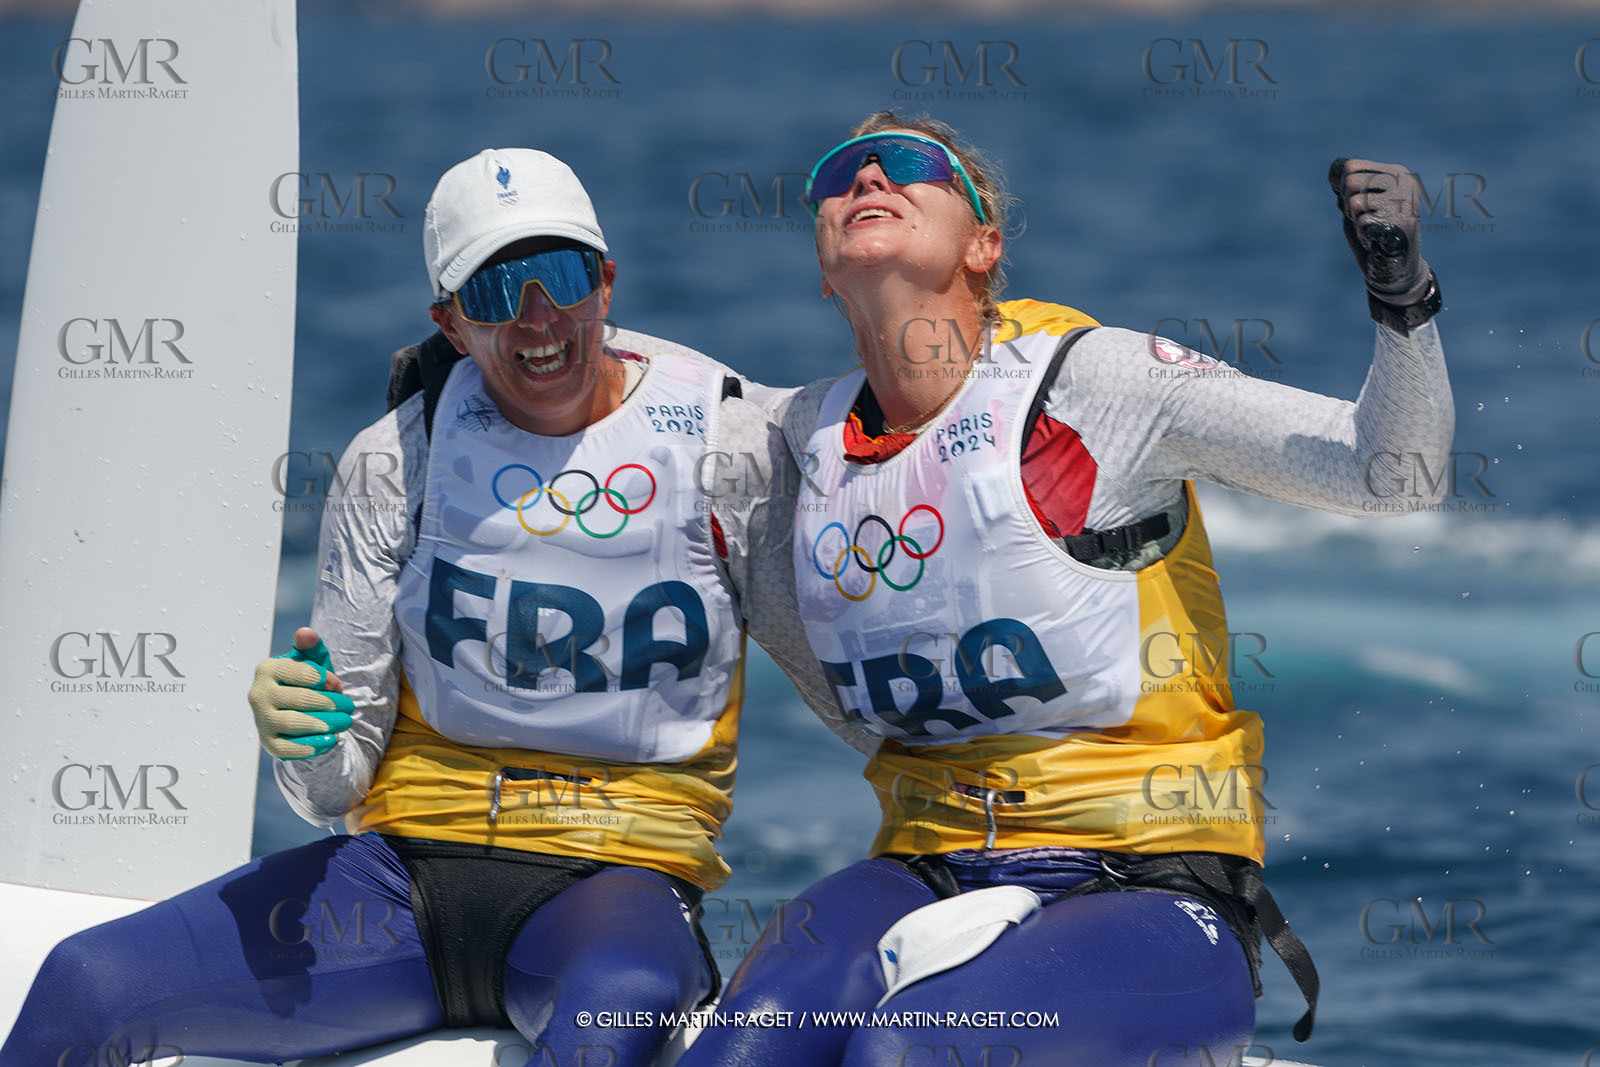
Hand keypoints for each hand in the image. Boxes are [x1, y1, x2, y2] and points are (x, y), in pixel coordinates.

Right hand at [248, 626, 354, 759]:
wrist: (300, 710)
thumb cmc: (308, 681)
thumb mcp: (312, 661)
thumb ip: (311, 646)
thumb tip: (306, 633)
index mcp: (267, 669)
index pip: (301, 673)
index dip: (325, 679)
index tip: (339, 685)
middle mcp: (258, 694)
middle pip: (299, 699)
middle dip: (329, 703)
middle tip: (349, 707)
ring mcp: (261, 720)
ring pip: (292, 723)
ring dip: (323, 724)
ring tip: (344, 723)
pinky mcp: (268, 743)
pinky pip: (286, 748)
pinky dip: (309, 746)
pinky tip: (330, 741)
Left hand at [1327, 158, 1434, 303]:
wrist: (1394, 268)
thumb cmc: (1372, 234)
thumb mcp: (1355, 204)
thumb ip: (1346, 186)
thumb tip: (1336, 168)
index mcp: (1396, 172)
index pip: (1349, 167)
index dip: (1343, 191)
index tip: (1361, 206)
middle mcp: (1405, 181)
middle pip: (1351, 182)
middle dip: (1348, 207)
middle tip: (1366, 220)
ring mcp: (1406, 201)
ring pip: (1354, 203)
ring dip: (1356, 222)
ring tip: (1373, 229)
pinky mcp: (1402, 222)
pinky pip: (1361, 223)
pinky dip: (1363, 235)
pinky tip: (1378, 240)